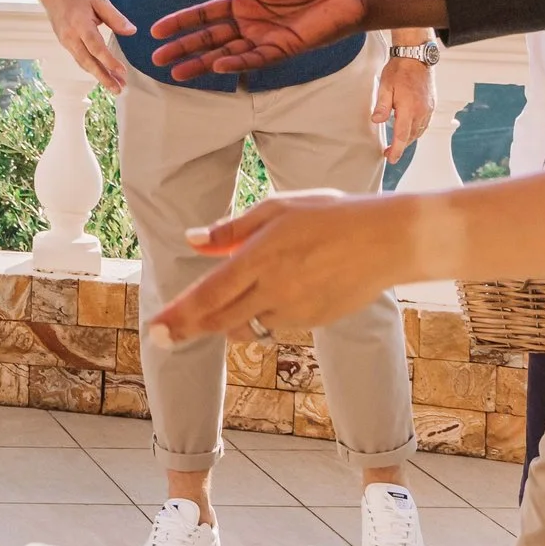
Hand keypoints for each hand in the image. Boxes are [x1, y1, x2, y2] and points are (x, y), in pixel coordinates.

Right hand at [33, 0, 133, 93]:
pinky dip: (91, 68)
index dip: (109, 62)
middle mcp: (71, 37)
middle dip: (104, 78)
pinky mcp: (65, 43)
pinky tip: (102, 73)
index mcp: (80, 25)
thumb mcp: (99, 1)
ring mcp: (65, 41)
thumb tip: (132, 31)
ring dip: (99, 76)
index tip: (122, 72)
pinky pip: (79, 58)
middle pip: (88, 62)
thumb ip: (116, 18)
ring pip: (83, 63)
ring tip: (114, 86)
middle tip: (118, 89)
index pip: (96, 48)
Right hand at [147, 0, 368, 79]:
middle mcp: (249, 23)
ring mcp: (264, 38)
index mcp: (243, 2)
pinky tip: (217, 65)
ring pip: (225, 53)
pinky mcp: (283, 49)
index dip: (182, 22)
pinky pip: (255, 59)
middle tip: (157, 59)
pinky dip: (236, 63)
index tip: (157, 30)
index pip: (205, 15)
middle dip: (183, 48)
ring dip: (202, 63)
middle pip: (209, 38)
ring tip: (177, 72)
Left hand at [147, 189, 412, 344]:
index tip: (155, 329)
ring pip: (246, 326)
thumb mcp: (277, 209)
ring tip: (210, 312)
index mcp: (261, 259)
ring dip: (225, 321)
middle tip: (161, 336)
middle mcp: (275, 290)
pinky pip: (274, 325)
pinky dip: (259, 317)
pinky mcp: (314, 322)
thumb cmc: (330, 216)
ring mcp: (297, 310)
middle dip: (187, 329)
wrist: (390, 240)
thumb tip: (192, 240)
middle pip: (220, 320)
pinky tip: (263, 298)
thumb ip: (231, 229)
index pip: (209, 295)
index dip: (179, 315)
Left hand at [370, 53, 433, 163]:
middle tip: (388, 152)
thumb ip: (382, 106)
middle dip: (400, 146)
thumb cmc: (399, 70)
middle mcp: (422, 112)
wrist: (416, 57)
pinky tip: (408, 130)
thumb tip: (376, 121)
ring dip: (408, 139)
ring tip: (397, 143)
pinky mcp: (431, 105)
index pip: (401, 135)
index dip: (396, 149)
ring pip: (419, 131)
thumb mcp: (385, 87)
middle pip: (411, 136)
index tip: (391, 158)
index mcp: (409, 109)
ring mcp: (428, 109)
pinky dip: (416, 130)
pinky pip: (424, 124)